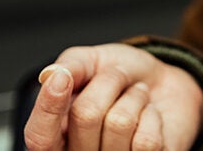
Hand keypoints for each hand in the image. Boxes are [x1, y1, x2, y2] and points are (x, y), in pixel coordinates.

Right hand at [24, 43, 202, 150]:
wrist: (163, 84)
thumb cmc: (123, 78)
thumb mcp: (93, 61)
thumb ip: (71, 65)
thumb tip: (49, 75)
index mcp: (56, 134)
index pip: (39, 137)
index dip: (48, 109)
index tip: (62, 78)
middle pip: (86, 116)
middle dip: (109, 82)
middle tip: (119, 78)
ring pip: (119, 123)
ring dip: (134, 97)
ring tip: (137, 97)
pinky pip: (146, 140)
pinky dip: (152, 117)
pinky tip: (150, 117)